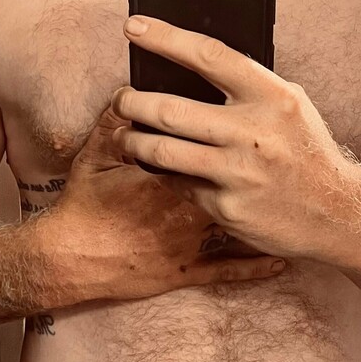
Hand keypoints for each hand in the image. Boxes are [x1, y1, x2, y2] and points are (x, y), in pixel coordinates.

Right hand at [48, 104, 287, 301]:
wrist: (68, 262)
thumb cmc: (81, 208)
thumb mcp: (94, 157)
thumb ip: (115, 122)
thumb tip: (128, 92)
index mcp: (173, 171)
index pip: (212, 144)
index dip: (232, 132)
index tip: (247, 124)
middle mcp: (190, 206)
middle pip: (236, 179)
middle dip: (254, 168)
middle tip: (270, 158)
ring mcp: (193, 240)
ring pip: (242, 222)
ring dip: (266, 212)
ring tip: (292, 202)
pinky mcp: (190, 269)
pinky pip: (231, 269)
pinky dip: (258, 266)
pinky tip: (279, 261)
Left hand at [111, 15, 349, 259]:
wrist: (336, 212)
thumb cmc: (306, 152)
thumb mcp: (289, 106)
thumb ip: (248, 85)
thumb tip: (192, 63)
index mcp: (271, 97)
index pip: (209, 55)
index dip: (165, 37)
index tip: (134, 27)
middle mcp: (253, 134)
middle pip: (170, 109)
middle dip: (131, 101)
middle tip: (120, 98)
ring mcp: (238, 174)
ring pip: (161, 151)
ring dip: (131, 141)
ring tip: (123, 136)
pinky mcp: (226, 207)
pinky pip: (177, 185)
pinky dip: (161, 174)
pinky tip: (157, 167)